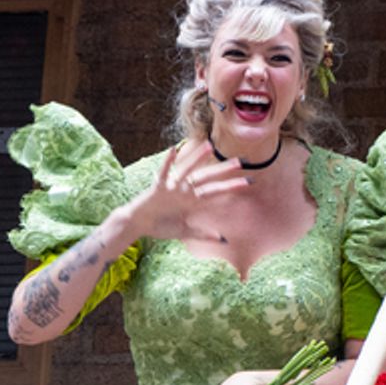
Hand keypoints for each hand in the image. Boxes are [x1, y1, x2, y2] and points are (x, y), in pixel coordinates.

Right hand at [127, 140, 249, 242]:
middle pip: (207, 178)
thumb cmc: (160, 226)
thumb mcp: (184, 231)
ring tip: (209, 146)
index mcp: (192, 201)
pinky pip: (164, 173)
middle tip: (241, 161)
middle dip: (223, 170)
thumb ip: (203, 233)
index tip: (248, 182)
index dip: (231, 187)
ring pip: (187, 171)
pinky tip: (174, 150)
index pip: (215, 192)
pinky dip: (167, 163)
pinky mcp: (158, 188)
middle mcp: (184, 191)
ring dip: (197, 158)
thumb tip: (223, 239)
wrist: (137, 224)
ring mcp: (172, 188)